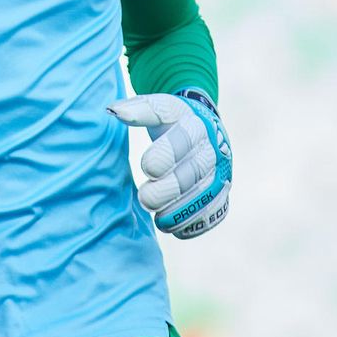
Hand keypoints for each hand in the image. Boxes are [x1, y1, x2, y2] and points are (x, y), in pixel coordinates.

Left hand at [107, 88, 230, 238]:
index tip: (146, 168)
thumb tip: (113, 111)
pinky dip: (195, 223)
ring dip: (182, 211)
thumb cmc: (172, 122)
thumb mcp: (160, 109)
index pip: (184, 137)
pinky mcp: (223, 193)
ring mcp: (222, 172)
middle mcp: (214, 148)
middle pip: (195, 171)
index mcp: (197, 124)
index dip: (166, 154)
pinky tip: (175, 227)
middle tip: (145, 198)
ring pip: (207, 195)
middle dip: (169, 188)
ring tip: (159, 220)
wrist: (205, 130)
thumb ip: (139, 109)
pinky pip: (214, 212)